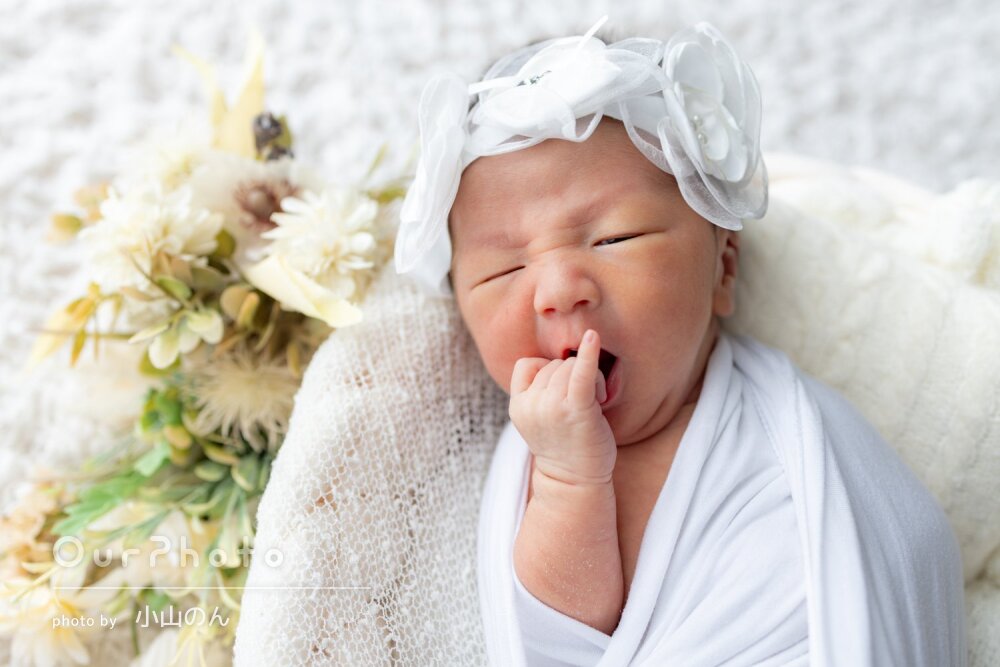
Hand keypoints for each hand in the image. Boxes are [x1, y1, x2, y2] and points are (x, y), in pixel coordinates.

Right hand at [509, 329, 615, 485]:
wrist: (575, 483)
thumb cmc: (565, 448)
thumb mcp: (539, 418)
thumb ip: (539, 392)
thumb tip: (561, 358)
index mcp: (517, 406)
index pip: (528, 365)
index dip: (547, 372)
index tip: (561, 395)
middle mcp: (531, 404)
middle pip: (555, 364)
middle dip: (572, 377)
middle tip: (584, 405)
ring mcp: (552, 406)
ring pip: (570, 366)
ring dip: (588, 378)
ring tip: (594, 404)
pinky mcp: (576, 409)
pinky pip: (581, 372)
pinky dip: (589, 353)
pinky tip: (594, 337)